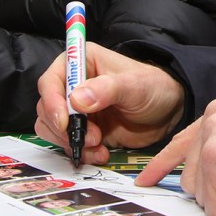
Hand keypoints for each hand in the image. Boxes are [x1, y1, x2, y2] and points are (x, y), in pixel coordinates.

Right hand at [35, 42, 183, 164]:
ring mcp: (76, 109)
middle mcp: (73, 85)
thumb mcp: (134, 85)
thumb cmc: (153, 87)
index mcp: (81, 63)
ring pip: (52, 128)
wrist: (169, 111)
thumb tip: (77, 100)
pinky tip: (101, 153)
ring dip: (71, 141)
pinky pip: (67, 143)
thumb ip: (107, 90)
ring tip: (98, 145)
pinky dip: (80, 152)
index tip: (64, 122)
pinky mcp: (83, 129)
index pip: (51, 81)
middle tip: (92, 137)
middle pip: (47, 108)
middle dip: (65, 128)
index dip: (52, 102)